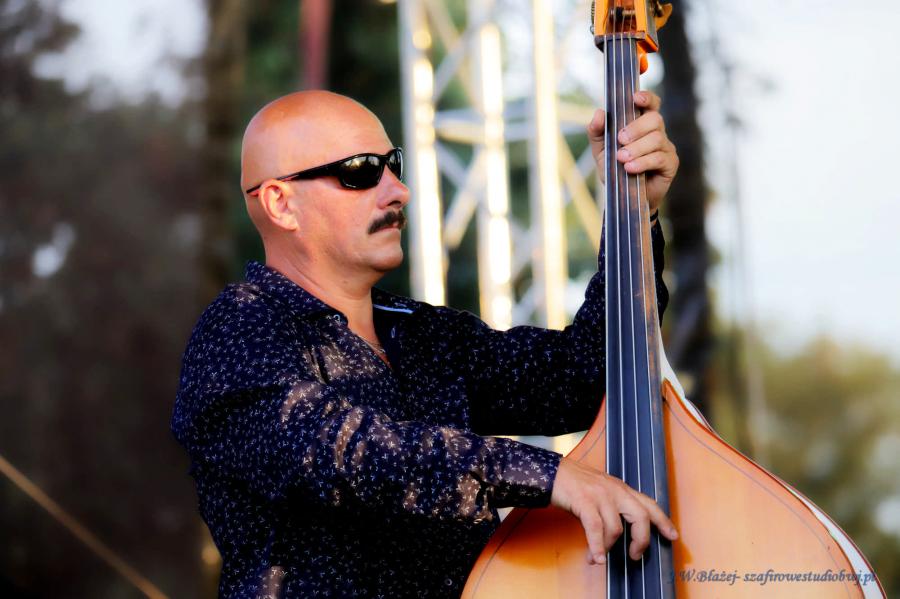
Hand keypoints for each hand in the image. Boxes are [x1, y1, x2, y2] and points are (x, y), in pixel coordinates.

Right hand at [550, 456, 677, 564]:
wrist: (550, 471)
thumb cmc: (573, 482)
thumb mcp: (600, 489)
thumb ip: (613, 505)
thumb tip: (620, 532)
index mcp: (620, 488)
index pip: (649, 503)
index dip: (663, 521)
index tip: (673, 535)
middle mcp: (615, 490)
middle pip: (641, 517)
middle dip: (641, 540)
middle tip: (634, 555)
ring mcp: (600, 495)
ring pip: (616, 528)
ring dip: (607, 548)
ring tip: (598, 557)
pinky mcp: (585, 501)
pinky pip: (596, 529)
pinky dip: (597, 547)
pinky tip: (595, 557)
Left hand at [588, 91, 678, 212]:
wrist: (623, 198)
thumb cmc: (615, 170)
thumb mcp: (601, 151)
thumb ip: (597, 132)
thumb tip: (600, 113)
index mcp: (642, 124)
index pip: (651, 104)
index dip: (647, 98)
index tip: (636, 99)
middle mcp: (657, 133)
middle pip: (655, 119)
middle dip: (636, 128)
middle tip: (620, 140)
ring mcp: (666, 148)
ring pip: (656, 139)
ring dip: (636, 148)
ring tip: (622, 159)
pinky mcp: (670, 164)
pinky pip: (659, 158)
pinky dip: (642, 162)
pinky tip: (630, 168)